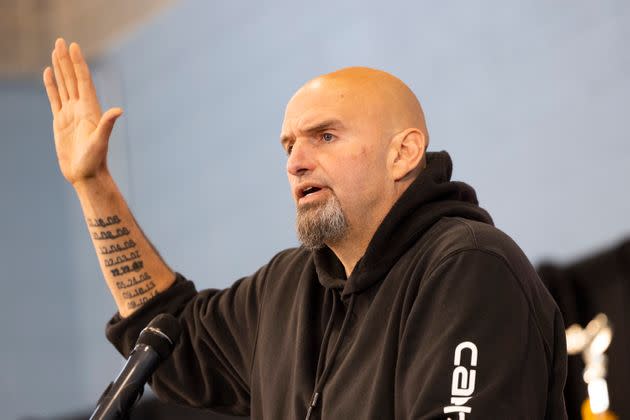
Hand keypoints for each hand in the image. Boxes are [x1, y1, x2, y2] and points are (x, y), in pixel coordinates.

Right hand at [43, 38, 122, 185]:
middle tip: (60, 40)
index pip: (83, 80)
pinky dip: (51, 85)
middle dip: (66, 60)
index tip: (73, 46)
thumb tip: (118, 110)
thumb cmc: (95, 160)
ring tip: (54, 51)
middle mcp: (81, 108)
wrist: (86, 175)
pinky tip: (48, 73)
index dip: (78, 63)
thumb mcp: (101, 141)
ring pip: (63, 85)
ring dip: (59, 68)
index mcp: (90, 109)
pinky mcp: (60, 122)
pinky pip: (55, 99)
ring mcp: (70, 114)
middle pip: (72, 78)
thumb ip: (107, 124)